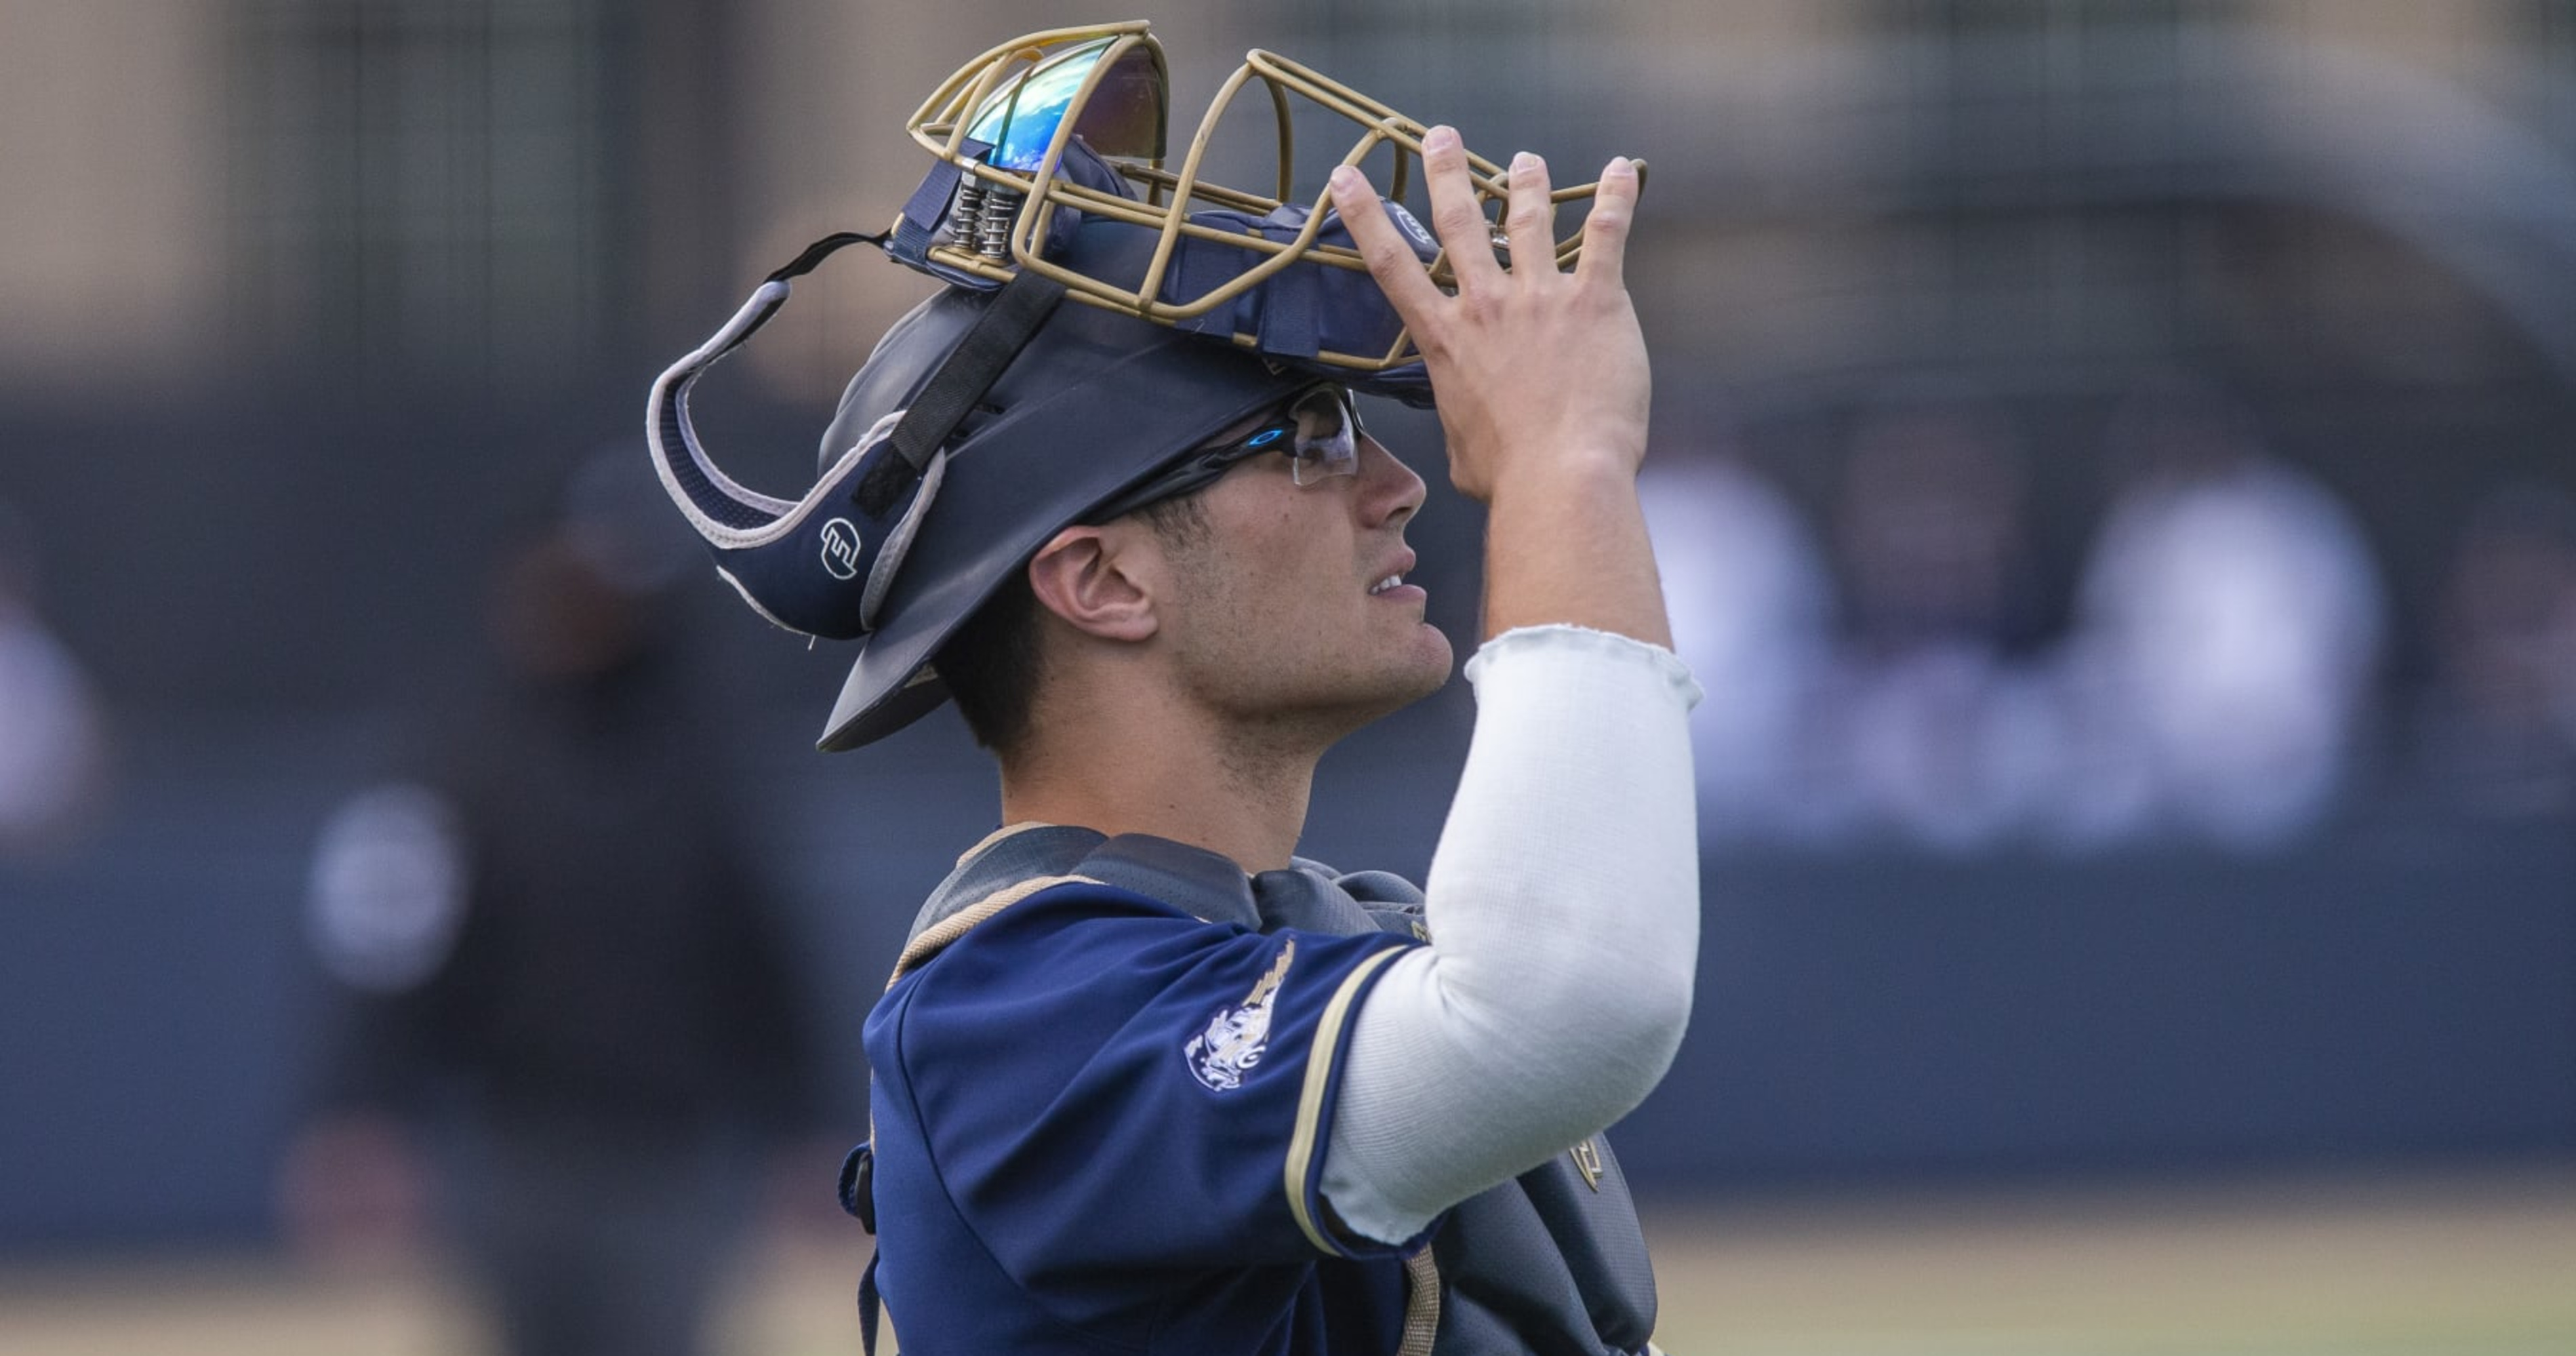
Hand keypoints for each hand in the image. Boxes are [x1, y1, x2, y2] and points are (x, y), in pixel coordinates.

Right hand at [1329, 128, 1648, 504]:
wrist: (1560, 476)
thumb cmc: (1507, 476)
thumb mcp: (1460, 447)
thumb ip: (1459, 420)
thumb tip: (1467, 428)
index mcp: (1445, 339)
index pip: (1391, 264)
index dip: (1365, 215)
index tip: (1347, 176)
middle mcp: (1487, 306)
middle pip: (1459, 223)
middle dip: (1447, 173)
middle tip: (1441, 137)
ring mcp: (1541, 298)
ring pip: (1529, 220)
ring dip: (1526, 183)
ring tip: (1526, 161)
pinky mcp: (1595, 301)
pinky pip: (1606, 236)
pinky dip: (1616, 199)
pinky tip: (1621, 171)